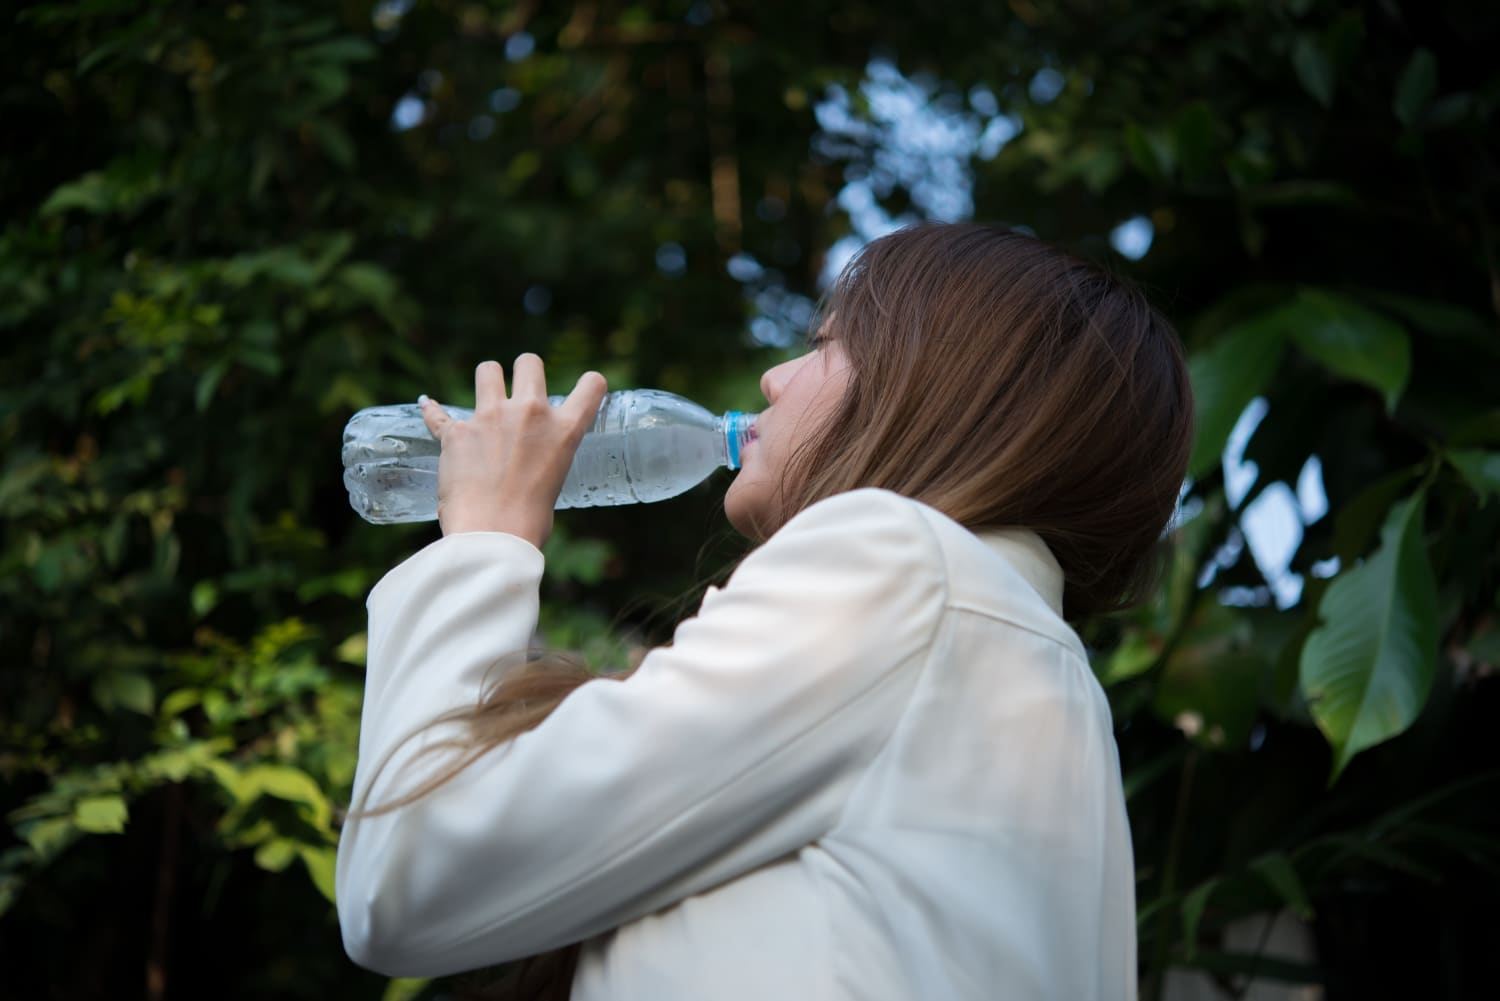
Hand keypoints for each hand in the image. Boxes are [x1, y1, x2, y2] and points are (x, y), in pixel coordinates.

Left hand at [420, 355, 607, 545]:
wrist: (493, 536)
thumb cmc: (528, 523)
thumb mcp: (554, 483)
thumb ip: (544, 461)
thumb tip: (527, 467)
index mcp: (563, 431)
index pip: (591, 386)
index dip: (590, 383)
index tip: (585, 387)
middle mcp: (530, 414)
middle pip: (529, 362)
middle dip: (524, 370)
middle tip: (519, 391)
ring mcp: (491, 418)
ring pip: (487, 370)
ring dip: (486, 381)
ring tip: (484, 398)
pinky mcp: (456, 432)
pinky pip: (438, 414)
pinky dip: (433, 412)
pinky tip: (428, 407)